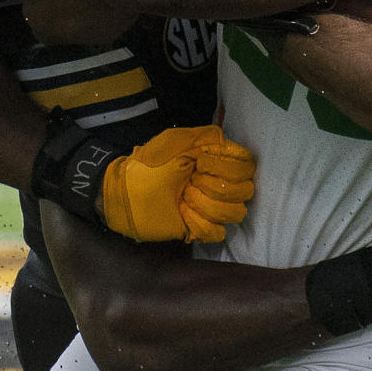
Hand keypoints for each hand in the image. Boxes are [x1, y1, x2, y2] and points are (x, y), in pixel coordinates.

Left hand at [101, 126, 255, 243]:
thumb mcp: (176, 142)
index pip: (246, 166)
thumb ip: (207, 138)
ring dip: (206, 205)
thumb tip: (229, 144)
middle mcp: (221, 185)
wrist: (124, 193)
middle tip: (190, 182)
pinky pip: (218, 232)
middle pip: (244, 191)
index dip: (228, 167)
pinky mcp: (201, 229)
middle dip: (215, 187)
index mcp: (218, 162)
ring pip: (233, 213)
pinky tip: (183, 215)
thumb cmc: (149, 165)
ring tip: (183, 199)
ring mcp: (212, 209)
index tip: (201, 164)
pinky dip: (200, 224)